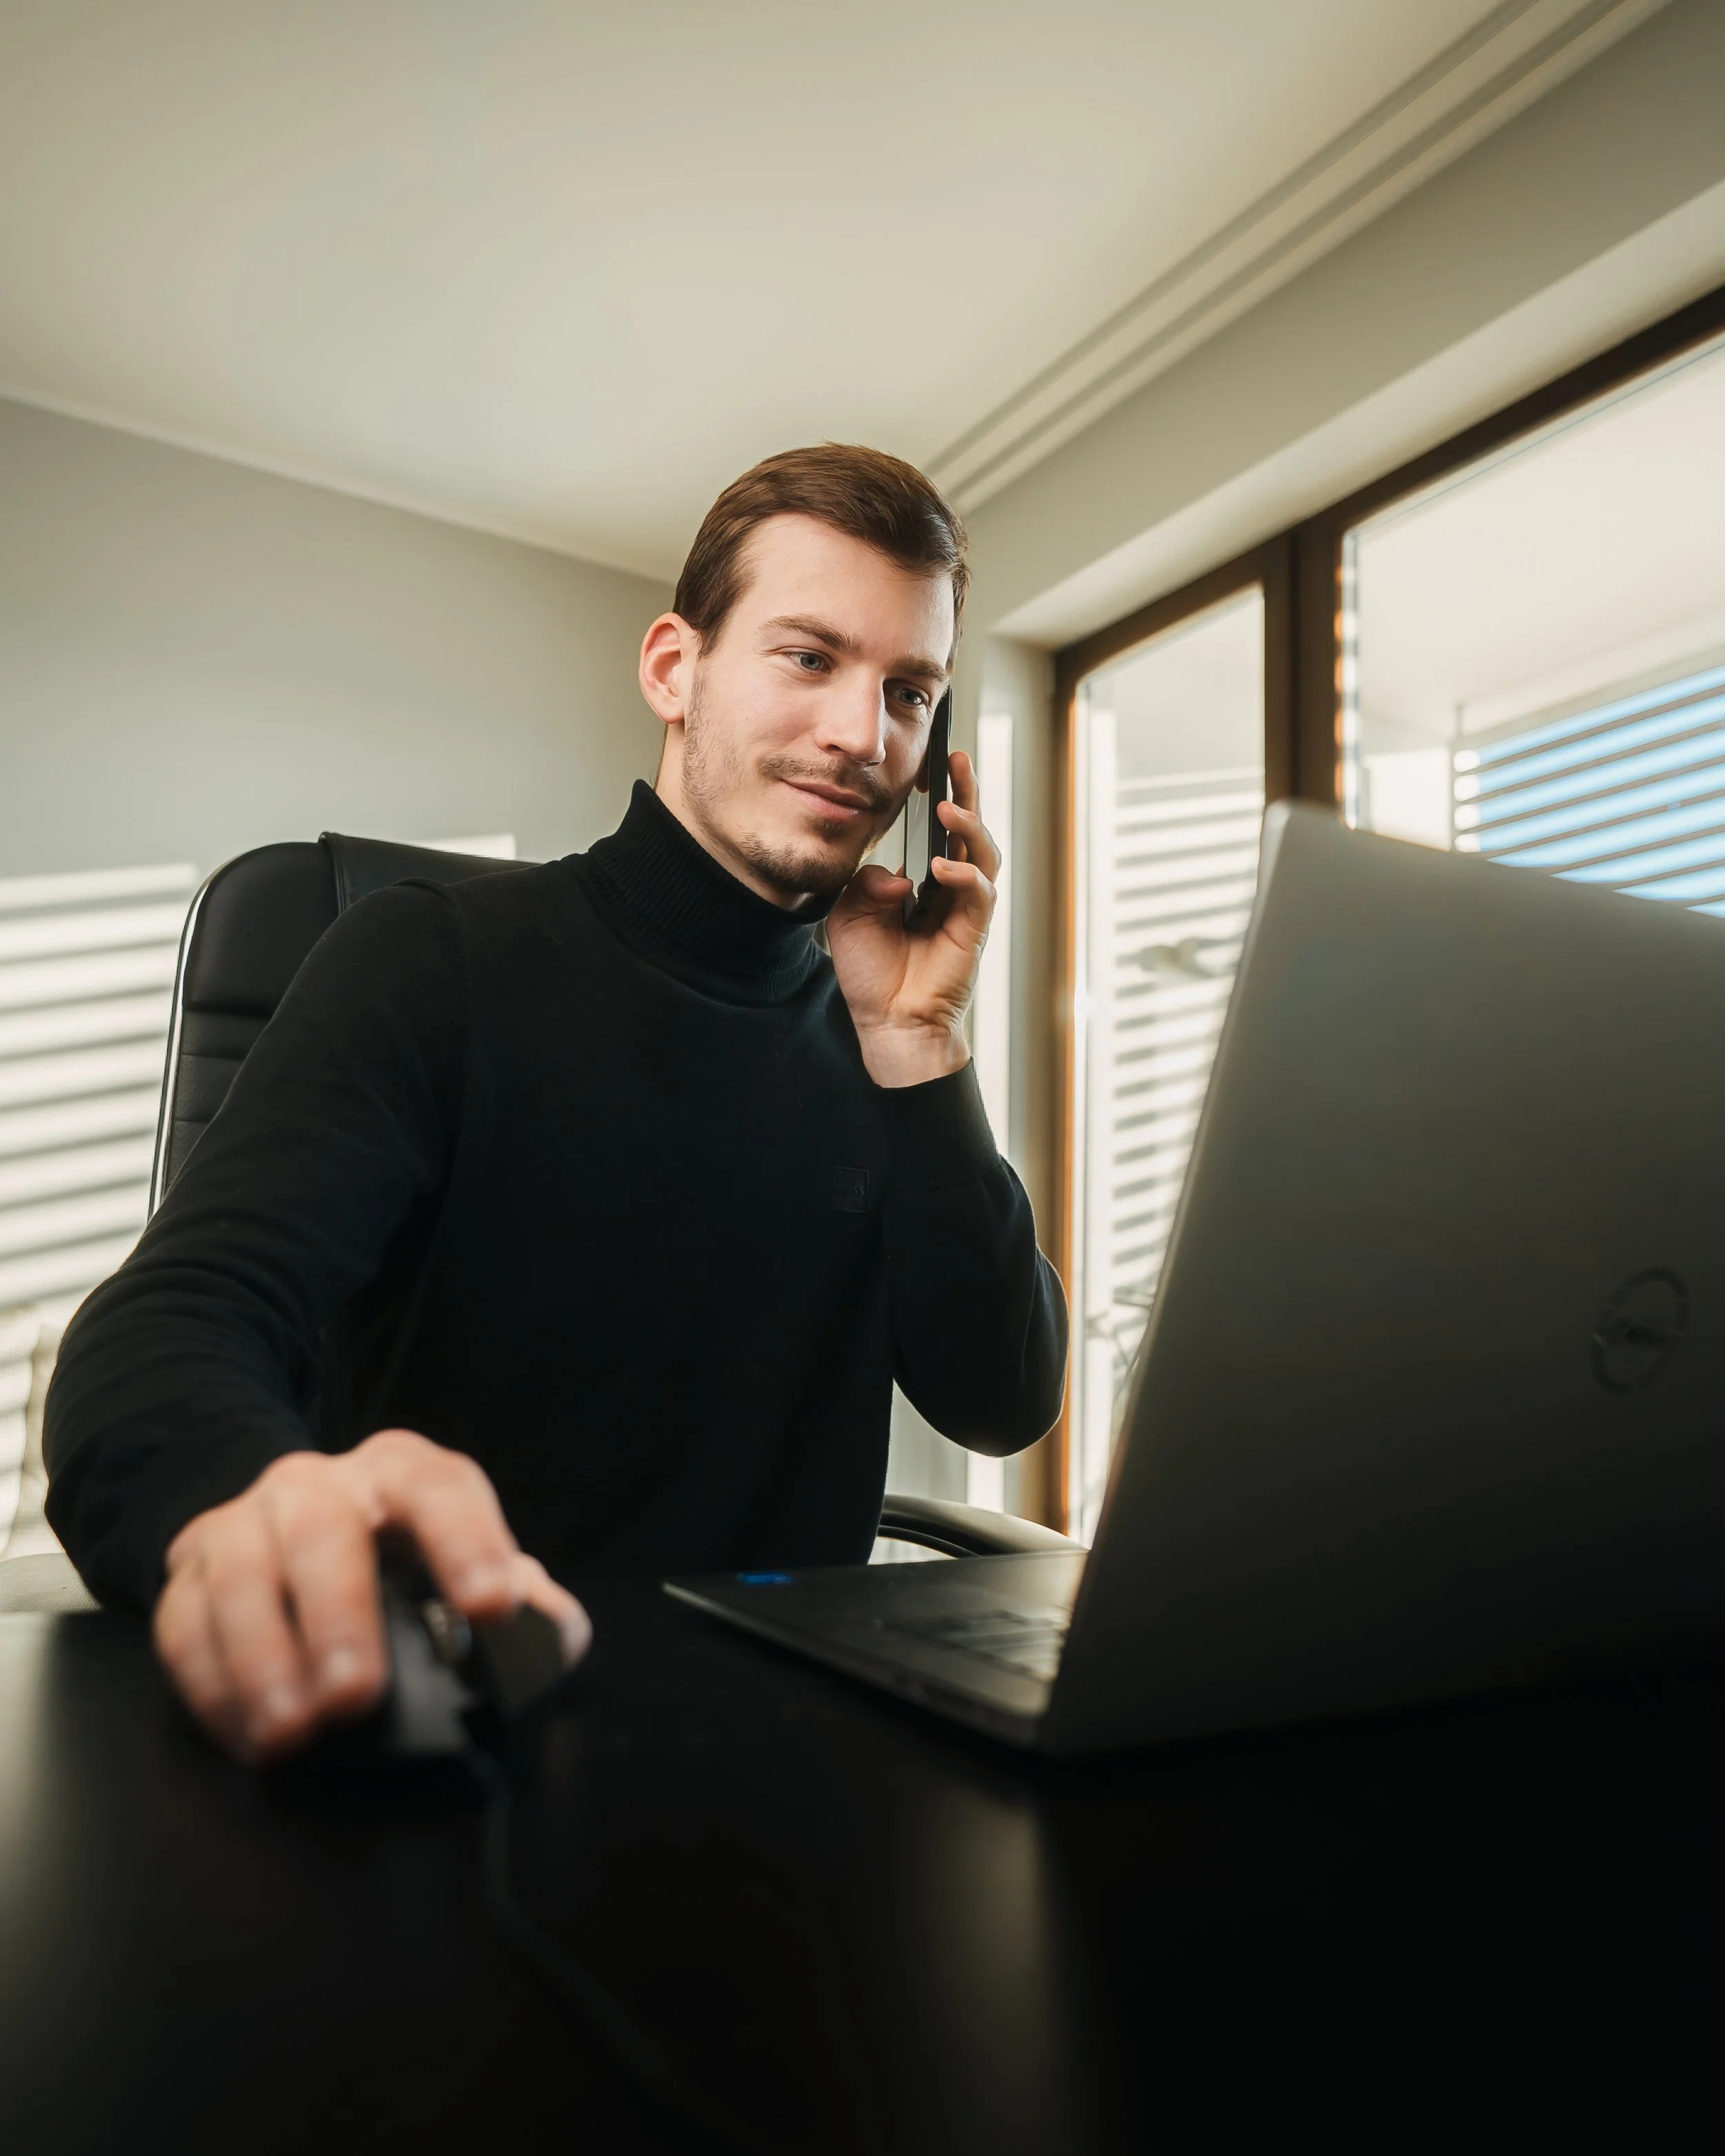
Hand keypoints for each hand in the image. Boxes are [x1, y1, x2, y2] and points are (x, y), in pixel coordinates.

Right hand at [153, 1428, 590, 1762]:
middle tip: (356, 1696)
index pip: (439, 1489)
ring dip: (262, 1661)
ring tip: (293, 1732)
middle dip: (339, 1616)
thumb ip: (524, 1598)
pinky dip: (213, 1689)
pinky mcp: (188, 1572)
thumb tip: (550, 1632)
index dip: (468, 1542)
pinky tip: (249, 1738)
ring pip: (241, 1576)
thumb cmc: (399, 1557)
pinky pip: (185, 1625)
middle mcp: (318, 1485)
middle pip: (322, 1530)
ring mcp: (244, 1522)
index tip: (491, 1606)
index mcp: (403, 1473)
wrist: (287, 1525)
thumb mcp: (468, 1562)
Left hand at [827, 749, 999, 1087]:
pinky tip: (941, 867)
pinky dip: (963, 875)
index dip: (941, 795)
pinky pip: (979, 892)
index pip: (939, 830)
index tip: (930, 765)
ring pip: (983, 853)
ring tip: (949, 806)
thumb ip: (865, 884)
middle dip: (967, 791)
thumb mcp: (850, 916)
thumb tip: (896, 872)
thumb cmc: (872, 975)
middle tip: (956, 759)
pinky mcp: (973, 931)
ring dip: (970, 826)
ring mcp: (965, 909)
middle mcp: (951, 889)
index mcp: (925, 882)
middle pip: (970, 830)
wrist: (887, 1023)